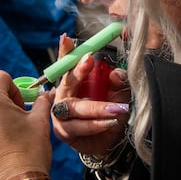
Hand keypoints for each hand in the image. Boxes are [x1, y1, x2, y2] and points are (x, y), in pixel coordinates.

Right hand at [51, 34, 130, 155]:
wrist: (110, 141)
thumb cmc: (110, 112)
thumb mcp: (119, 93)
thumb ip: (118, 81)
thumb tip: (115, 73)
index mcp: (75, 82)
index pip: (67, 63)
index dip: (65, 51)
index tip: (67, 38)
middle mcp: (64, 95)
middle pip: (66, 81)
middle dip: (78, 70)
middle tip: (90, 60)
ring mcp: (61, 114)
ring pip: (74, 108)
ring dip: (96, 107)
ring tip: (116, 109)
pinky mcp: (65, 132)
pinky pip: (78, 127)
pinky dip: (95, 125)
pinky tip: (109, 123)